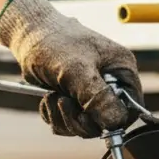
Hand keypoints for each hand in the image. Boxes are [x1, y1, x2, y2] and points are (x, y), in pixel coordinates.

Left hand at [0, 0, 142, 137]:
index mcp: (121, 70)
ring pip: (85, 126)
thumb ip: (96, 97)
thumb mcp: (76, 69)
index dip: (114, 120)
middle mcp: (110, 84)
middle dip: (81, 120)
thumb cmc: (54, 42)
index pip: (131, 108)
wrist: (27, 33)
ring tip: (52, 96)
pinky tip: (47, 99)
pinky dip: (55, 116)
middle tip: (63, 103)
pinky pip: (69, 123)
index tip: (89, 118)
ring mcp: (90, 93)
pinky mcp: (72, 99)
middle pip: (106, 122)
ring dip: (64, 118)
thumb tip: (116, 122)